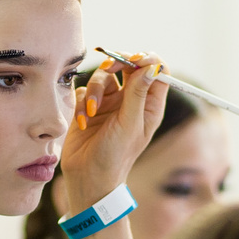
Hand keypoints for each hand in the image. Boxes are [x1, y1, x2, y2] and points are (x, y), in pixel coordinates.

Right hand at [60, 53, 168, 210]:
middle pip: (128, 67)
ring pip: (104, 77)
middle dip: (117, 65)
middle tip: (108, 69)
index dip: (147, 61)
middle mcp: (130, 102)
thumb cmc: (114, 157)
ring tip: (91, 112)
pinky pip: (85, 90)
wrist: (87, 178)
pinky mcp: (89, 108)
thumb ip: (138, 93)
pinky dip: (82, 103)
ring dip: (95, 90)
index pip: (156, 72)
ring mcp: (109, 104)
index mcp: (148, 106)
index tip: (135, 60)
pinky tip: (82, 123)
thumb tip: (151, 66)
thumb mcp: (129, 124)